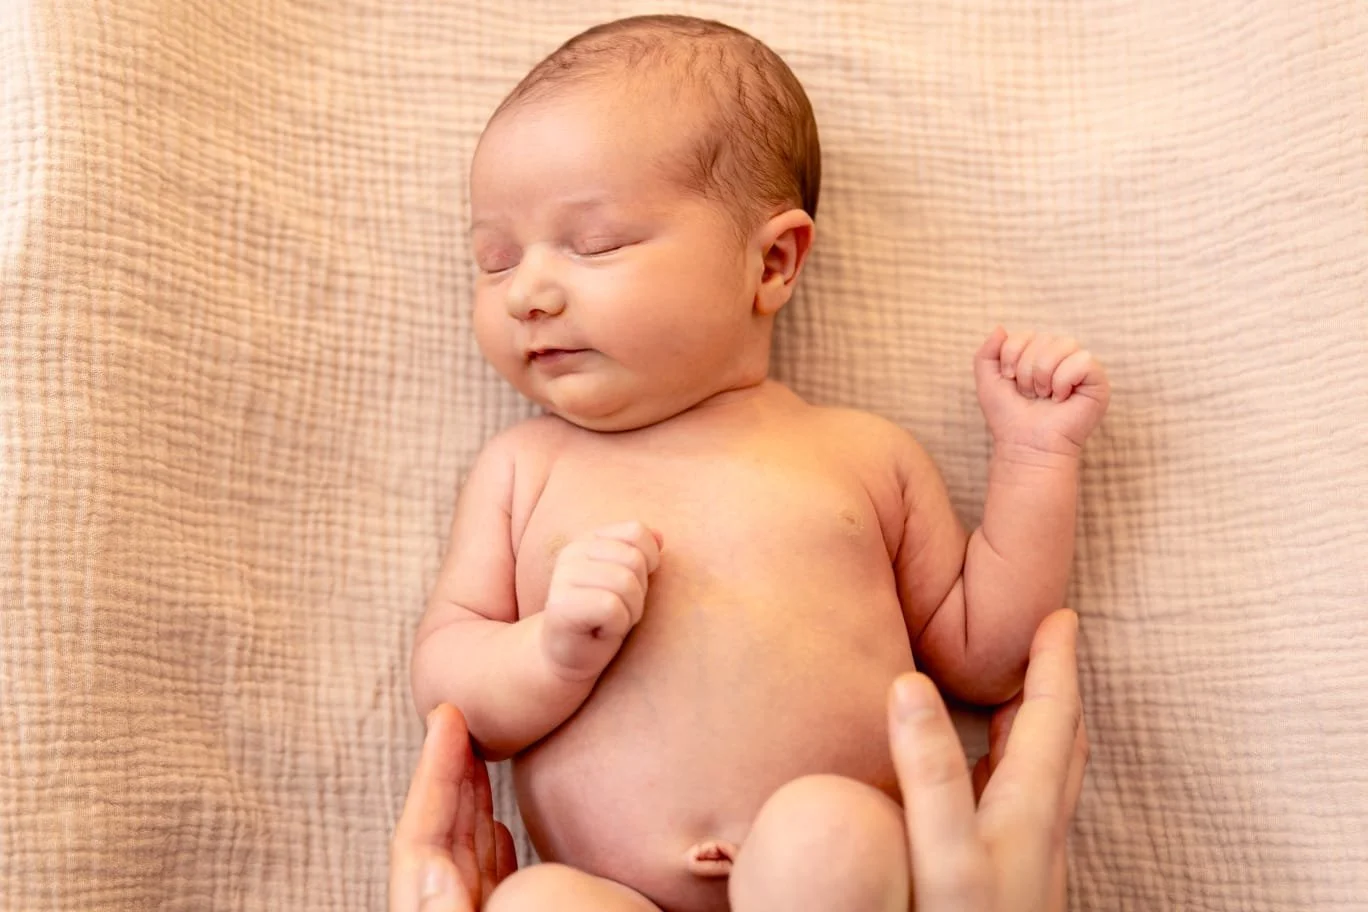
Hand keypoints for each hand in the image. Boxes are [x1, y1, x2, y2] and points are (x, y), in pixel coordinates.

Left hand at [390, 704, 516, 911]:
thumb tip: (433, 866)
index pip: (420, 837)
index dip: (432, 771)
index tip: (446, 715)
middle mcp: (449, 909)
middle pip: (440, 837)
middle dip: (448, 774)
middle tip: (457, 715)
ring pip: (467, 856)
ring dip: (472, 802)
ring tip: (478, 754)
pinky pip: (493, 883)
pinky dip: (493, 849)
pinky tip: (499, 829)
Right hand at [540, 521, 662, 680]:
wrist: (567, 656)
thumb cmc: (602, 618)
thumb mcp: (627, 581)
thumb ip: (640, 554)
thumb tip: (661, 536)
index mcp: (588, 540)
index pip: (636, 532)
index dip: (648, 562)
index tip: (629, 586)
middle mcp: (572, 553)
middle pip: (634, 559)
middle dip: (639, 592)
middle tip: (619, 609)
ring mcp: (562, 577)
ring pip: (625, 583)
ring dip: (630, 610)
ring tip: (611, 621)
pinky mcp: (561, 605)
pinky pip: (612, 607)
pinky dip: (618, 624)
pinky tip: (601, 630)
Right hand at [889, 609, 1088, 911]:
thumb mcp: (944, 853)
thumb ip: (930, 773)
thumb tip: (910, 682)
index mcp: (1029, 815)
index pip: (1052, 719)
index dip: (1056, 663)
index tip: (1061, 614)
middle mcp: (1040, 836)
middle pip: (1059, 745)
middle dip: (1054, 688)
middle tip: (1045, 643)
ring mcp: (1030, 864)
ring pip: (1043, 778)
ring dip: (1035, 730)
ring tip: (1013, 701)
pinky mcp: (1011, 886)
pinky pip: (1020, 807)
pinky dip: (1009, 772)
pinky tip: (981, 786)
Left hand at [974, 327, 1110, 456]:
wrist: (1025, 444)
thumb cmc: (1009, 417)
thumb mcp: (989, 381)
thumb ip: (986, 352)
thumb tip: (1001, 327)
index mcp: (1039, 354)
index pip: (1025, 334)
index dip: (1012, 355)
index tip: (1010, 380)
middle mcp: (1062, 356)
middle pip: (1043, 337)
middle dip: (1027, 369)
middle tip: (1030, 394)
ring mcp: (1081, 368)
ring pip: (1064, 344)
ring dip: (1043, 375)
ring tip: (1044, 396)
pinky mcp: (1098, 381)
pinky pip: (1082, 360)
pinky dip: (1063, 381)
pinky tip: (1062, 399)